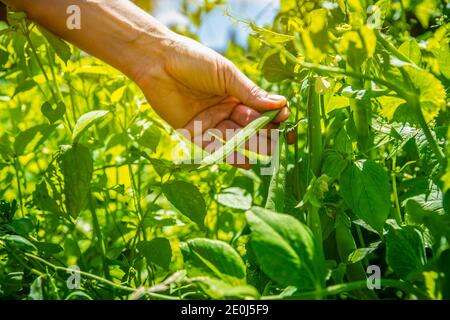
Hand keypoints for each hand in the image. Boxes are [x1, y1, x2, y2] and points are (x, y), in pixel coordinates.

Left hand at [135, 34, 289, 165]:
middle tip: (276, 140)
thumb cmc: (194, 61)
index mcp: (236, 93)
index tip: (285, 118)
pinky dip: (230, 156)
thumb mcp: (226, 75)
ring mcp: (211, 122)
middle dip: (264, 132)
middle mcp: (226, 109)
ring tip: (265, 151)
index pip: (260, 108)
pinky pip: (215, 147)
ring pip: (236, 137)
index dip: (273, 114)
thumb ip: (250, 92)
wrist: (158, 62)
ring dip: (250, 145)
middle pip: (250, 125)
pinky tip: (245, 162)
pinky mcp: (195, 133)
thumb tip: (281, 104)